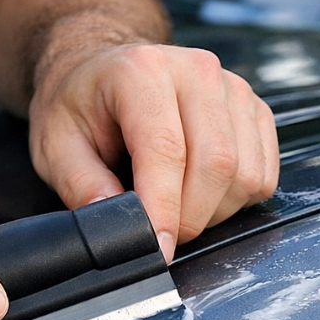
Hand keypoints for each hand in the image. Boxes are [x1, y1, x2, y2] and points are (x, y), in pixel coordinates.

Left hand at [28, 43, 278, 260]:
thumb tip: (118, 227)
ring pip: (245, 175)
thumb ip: (82, 186)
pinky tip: (201, 196)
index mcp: (142, 71)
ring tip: (176, 209)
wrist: (106, 73)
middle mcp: (197, 70)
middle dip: (191, 219)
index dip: (163, 210)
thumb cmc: (82, 107)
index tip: (157, 249)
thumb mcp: (56, 145)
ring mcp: (234, 88)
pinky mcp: (255, 111)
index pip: (166, 151)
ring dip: (213, 212)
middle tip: (160, 234)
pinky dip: (236, 202)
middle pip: (217, 165)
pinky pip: (263, 175)